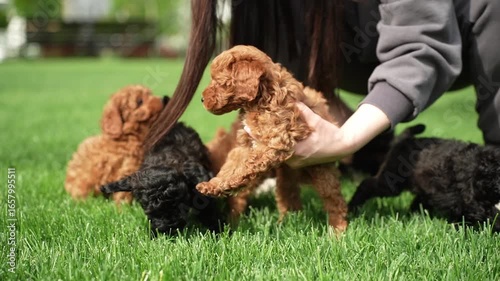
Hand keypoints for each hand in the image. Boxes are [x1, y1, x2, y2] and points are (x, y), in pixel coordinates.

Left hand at [244, 103, 390, 168]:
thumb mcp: (317, 121)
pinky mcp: (296, 164)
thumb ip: (302, 111)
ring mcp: (295, 163)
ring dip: (266, 143)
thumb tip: (291, 99)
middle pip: (271, 150)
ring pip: (275, 154)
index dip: (259, 136)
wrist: (342, 147)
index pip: (273, 144)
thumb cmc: (330, 133)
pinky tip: (267, 138)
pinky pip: (281, 156)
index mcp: (299, 150)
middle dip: (259, 138)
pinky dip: (274, 147)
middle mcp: (295, 160)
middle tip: (246, 126)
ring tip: (252, 131)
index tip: (246, 127)